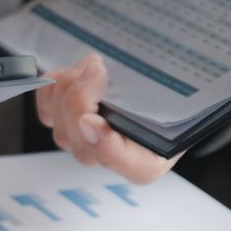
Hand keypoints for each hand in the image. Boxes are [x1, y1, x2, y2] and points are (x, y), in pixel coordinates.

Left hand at [34, 53, 178, 183]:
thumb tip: (153, 80)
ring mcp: (87, 144)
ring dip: (69, 91)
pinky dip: (49, 94)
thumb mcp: (182, 102)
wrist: (167, 89)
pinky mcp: (68, 125)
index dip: (104, 145)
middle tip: (97, 67)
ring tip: (90, 64)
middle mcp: (114, 159)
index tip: (94, 121)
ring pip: (62, 129)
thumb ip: (171, 98)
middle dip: (82, 100)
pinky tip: (64, 75)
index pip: (124, 166)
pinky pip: (48, 116)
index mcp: (147, 162)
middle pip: (84, 145)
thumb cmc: (178, 98)